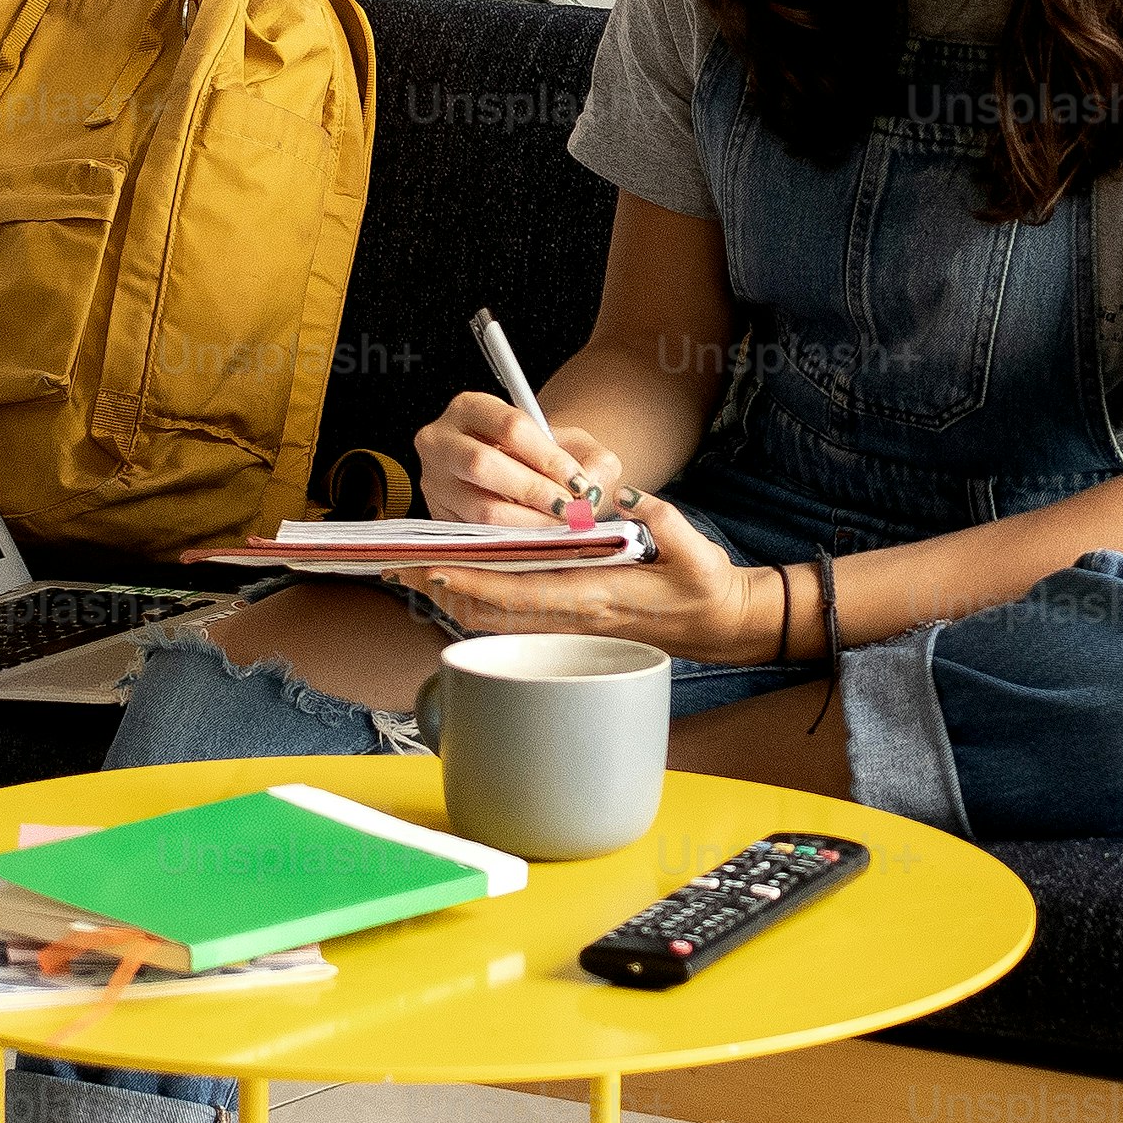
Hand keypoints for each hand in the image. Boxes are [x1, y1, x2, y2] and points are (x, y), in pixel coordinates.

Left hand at [404, 489, 772, 663]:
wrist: (717, 624)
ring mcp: (569, 622)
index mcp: (598, 598)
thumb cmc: (704, 584)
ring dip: (456, 596)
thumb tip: (626, 499)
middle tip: (405, 566)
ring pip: (497, 617)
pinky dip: (479, 599)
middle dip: (448, 589)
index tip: (439, 564)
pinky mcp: (569, 619)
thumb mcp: (695, 549)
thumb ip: (661, 521)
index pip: (525, 592)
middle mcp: (575, 615)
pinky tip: (457, 581)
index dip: (478, 580)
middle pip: (496, 611)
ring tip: (418, 570)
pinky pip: (512, 615)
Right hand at [418, 388, 632, 528]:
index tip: (578, 482)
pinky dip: (512, 541)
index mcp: (471, 408)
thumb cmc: (543, 456)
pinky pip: (475, 535)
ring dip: (526, 522)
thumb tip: (592, 492)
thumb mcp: (574, 445)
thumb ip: (593, 461)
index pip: (510, 427)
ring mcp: (434, 481)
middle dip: (533, 490)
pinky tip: (537, 540)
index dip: (548, 458)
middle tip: (567, 508)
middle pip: (482, 464)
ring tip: (557, 525)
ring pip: (478, 508)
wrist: (519, 473)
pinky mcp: (438, 517)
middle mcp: (441, 440)